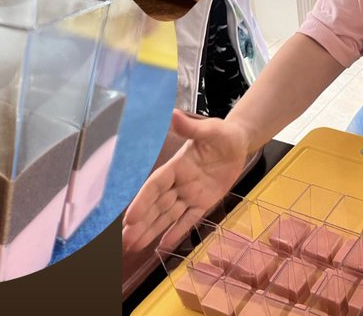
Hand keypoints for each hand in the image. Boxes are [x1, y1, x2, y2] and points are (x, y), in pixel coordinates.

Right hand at [122, 110, 249, 252]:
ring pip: (167, 216)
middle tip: (124, 241)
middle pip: (157, 205)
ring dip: (151, 230)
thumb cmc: (222, 134)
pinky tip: (162, 246)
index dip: (142, 201)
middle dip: (141, 222)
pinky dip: (176, 232)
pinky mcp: (204, 203)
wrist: (238, 143)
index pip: (155, 186)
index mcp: (178, 165)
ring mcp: (190, 195)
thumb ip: (191, 128)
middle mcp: (179, 182)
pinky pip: (188, 220)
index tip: (129, 218)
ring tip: (133, 246)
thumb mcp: (210, 130)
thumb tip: (173, 115)